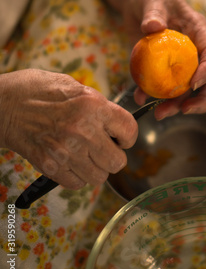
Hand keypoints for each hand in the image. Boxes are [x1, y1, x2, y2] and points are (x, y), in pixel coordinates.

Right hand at [0, 70, 137, 188]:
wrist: (2, 104)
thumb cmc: (35, 89)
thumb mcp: (72, 85)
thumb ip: (95, 103)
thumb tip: (112, 119)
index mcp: (93, 106)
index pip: (130, 130)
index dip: (128, 136)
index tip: (121, 137)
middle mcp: (83, 130)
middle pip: (117, 161)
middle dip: (113, 156)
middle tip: (103, 148)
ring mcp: (66, 151)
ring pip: (98, 176)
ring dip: (95, 168)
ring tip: (84, 155)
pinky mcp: (50, 166)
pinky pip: (77, 183)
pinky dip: (76, 176)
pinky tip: (70, 161)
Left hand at [122, 0, 205, 118]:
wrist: (136, 1)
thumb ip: (154, 12)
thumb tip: (152, 26)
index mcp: (199, 32)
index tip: (194, 84)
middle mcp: (194, 51)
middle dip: (201, 99)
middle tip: (185, 110)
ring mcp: (179, 63)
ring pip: (187, 90)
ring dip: (176, 105)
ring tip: (159, 113)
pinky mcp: (162, 69)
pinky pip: (162, 87)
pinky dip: (152, 96)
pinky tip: (140, 99)